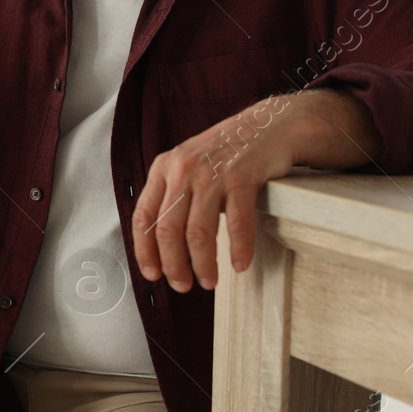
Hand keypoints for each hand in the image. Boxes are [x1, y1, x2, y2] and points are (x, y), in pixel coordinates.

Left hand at [130, 89, 379, 292]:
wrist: (269, 125)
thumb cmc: (226, 154)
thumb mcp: (189, 166)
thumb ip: (172, 195)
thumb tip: (161, 246)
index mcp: (164, 168)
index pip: (143, 217)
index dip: (145, 251)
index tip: (153, 274)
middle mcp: (183, 169)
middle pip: (168, 231)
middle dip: (174, 265)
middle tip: (183, 286)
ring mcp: (212, 173)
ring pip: (199, 232)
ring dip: (203, 264)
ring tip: (208, 281)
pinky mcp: (243, 176)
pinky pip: (237, 223)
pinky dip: (239, 249)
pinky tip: (240, 265)